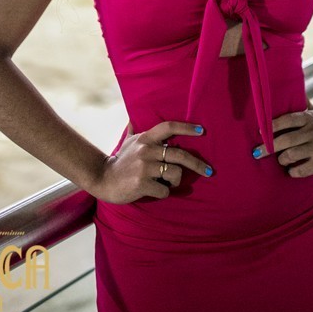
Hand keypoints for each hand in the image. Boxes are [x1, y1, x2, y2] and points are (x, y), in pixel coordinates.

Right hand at [91, 121, 213, 202]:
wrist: (103, 179)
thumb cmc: (119, 161)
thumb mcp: (126, 143)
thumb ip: (133, 131)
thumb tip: (133, 119)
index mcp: (145, 139)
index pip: (168, 127)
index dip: (186, 128)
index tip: (202, 130)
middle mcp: (146, 150)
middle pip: (180, 155)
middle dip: (198, 164)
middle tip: (209, 171)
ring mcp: (144, 167)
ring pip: (175, 174)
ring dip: (175, 181)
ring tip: (167, 182)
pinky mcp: (142, 184)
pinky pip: (165, 191)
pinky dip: (163, 193)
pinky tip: (155, 191)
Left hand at [252, 108, 312, 176]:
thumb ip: (301, 102)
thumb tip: (286, 85)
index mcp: (307, 118)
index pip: (285, 120)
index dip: (270, 126)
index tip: (258, 132)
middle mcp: (312, 132)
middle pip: (284, 140)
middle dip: (268, 148)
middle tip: (257, 152)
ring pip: (290, 156)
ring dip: (282, 160)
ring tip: (281, 160)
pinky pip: (300, 170)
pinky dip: (292, 172)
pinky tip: (291, 170)